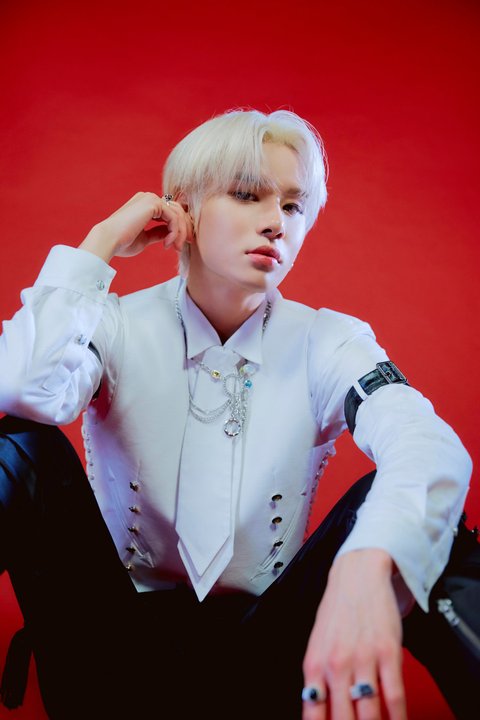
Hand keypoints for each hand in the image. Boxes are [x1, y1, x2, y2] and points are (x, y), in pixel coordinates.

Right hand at [79, 192, 193, 262]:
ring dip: (180, 233)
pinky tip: (168, 243)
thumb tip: (170, 234)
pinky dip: (175, 232)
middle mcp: (148, 198)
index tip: (178, 246)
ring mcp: (151, 198)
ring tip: (176, 248)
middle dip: (183, 230)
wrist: (109, 240)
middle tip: (182, 246)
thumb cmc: (122, 243)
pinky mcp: (153, 203)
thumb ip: (158, 233)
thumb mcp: (145, 238)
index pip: (170, 213)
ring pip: (177, 214)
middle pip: (176, 211)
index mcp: (145, 205)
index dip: (177, 229)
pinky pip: (174, 217)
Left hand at [302, 549, 406, 719]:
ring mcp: (363, 659)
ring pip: (369, 712)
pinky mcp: (388, 652)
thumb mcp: (318, 643)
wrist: (357, 574)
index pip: (314, 713)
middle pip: (343, 719)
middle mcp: (336, 665)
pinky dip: (397, 717)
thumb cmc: (337, 609)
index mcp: (315, 664)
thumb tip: (317, 709)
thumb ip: (318, 678)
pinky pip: (394, 695)